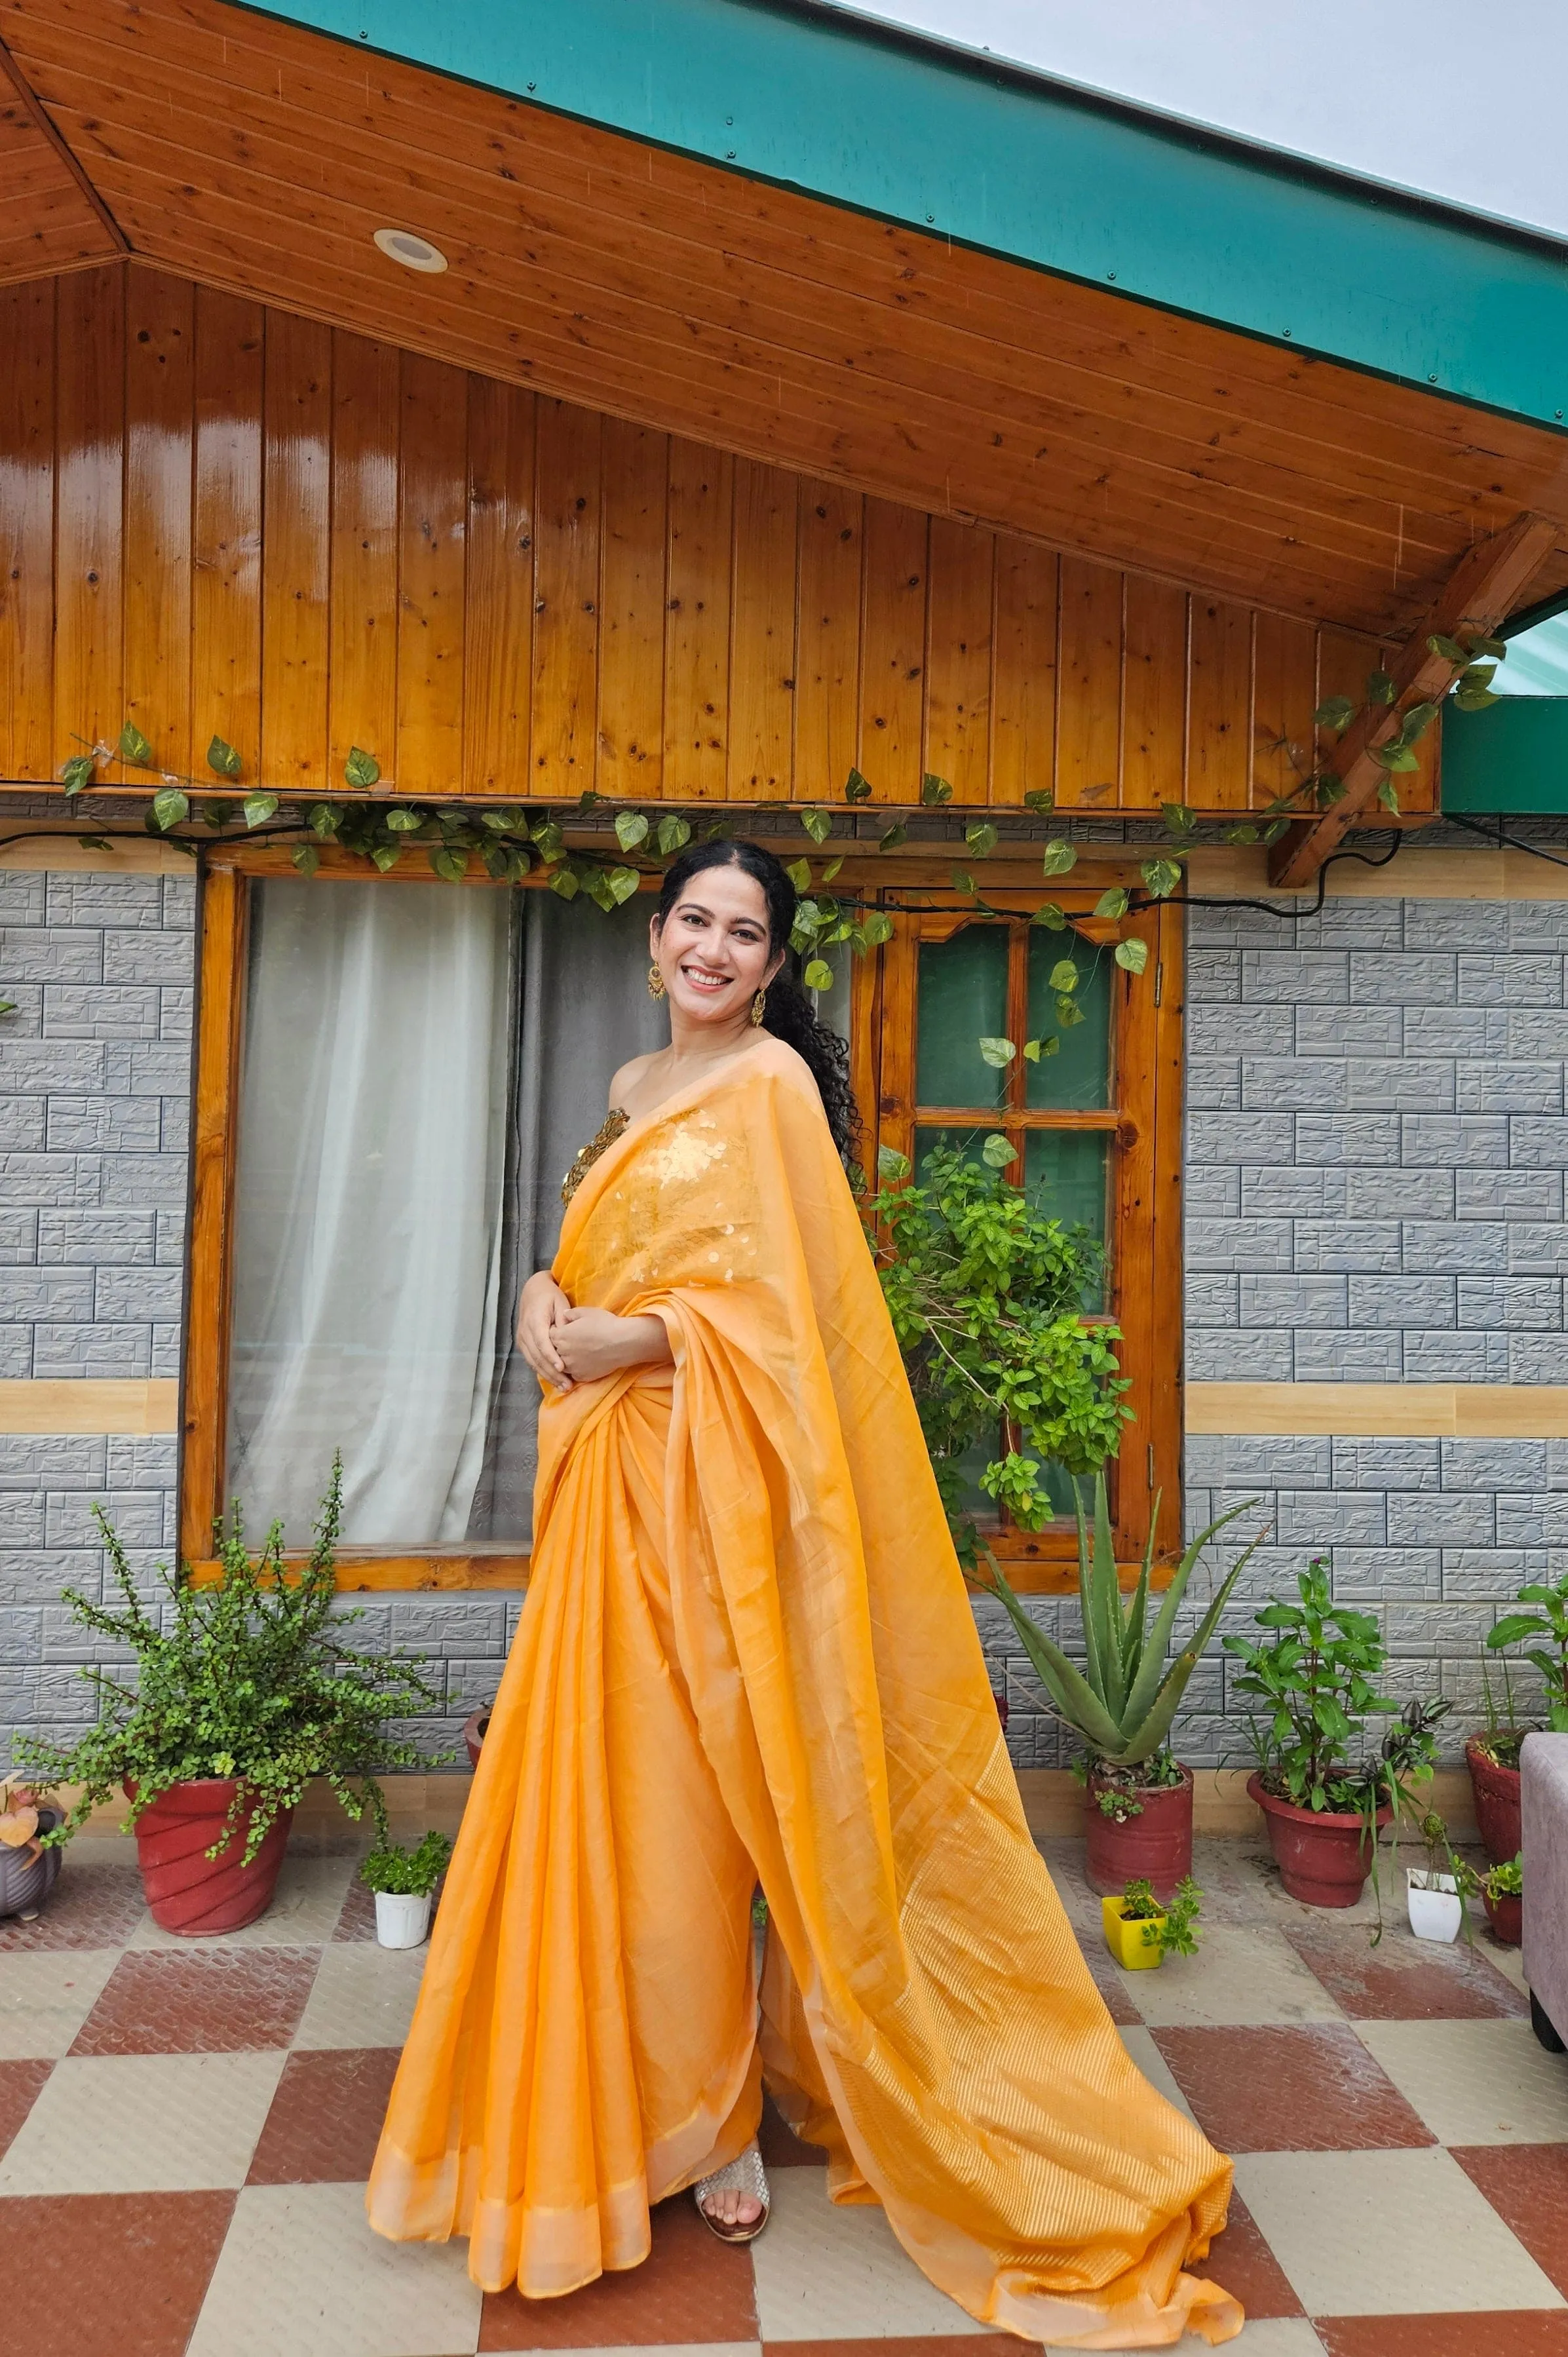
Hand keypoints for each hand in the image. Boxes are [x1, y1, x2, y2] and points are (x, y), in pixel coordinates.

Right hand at [517, 1271, 572, 1386]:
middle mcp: (525, 1331)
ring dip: (548, 1376)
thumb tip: (568, 1338)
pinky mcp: (523, 1344)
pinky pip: (531, 1360)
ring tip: (563, 1387)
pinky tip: (554, 1380)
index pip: (542, 1342)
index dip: (551, 1356)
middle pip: (537, 1356)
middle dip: (552, 1372)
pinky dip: (542, 1371)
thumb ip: (563, 1320)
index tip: (562, 1367)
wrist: (533, 1290)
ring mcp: (522, 1339)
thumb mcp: (560, 1303)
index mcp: (534, 1320)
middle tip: (567, 1385)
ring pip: (533, 1362)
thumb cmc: (550, 1295)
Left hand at [554, 1304, 671, 1383]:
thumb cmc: (605, 1324)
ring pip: (562, 1364)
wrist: (622, 1343)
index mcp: (560, 1336)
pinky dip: (576, 1369)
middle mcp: (562, 1353)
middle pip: (553, 1350)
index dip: (556, 1331)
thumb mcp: (586, 1312)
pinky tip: (585, 1362)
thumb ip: (571, 1313)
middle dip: (559, 1346)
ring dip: (566, 1359)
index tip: (563, 1329)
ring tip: (578, 1352)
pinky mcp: (582, 1376)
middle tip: (571, 1341)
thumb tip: (563, 1315)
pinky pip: (574, 1373)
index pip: (549, 1334)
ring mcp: (572, 1367)